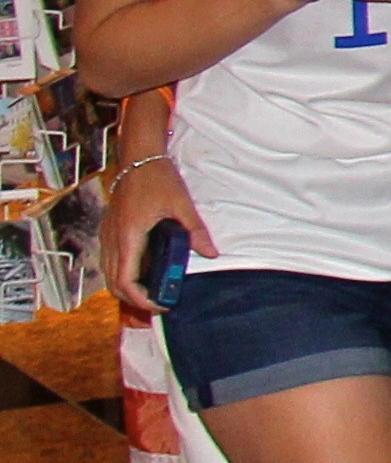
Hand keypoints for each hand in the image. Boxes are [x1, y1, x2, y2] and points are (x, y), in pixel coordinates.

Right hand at [107, 152, 210, 310]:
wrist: (137, 158)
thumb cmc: (157, 178)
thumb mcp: (181, 204)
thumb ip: (195, 231)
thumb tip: (211, 253)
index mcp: (128, 236)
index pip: (125, 280)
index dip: (140, 299)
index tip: (160, 305)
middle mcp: (112, 239)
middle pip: (113, 283)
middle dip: (133, 298)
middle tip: (160, 302)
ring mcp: (107, 235)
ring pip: (109, 273)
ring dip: (127, 287)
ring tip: (154, 291)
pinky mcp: (109, 230)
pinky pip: (110, 260)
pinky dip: (123, 273)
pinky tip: (144, 272)